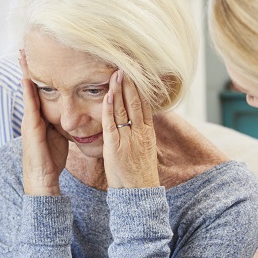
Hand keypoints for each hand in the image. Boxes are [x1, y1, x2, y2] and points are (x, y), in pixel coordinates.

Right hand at [19, 50, 68, 194]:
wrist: (42, 178)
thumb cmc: (52, 159)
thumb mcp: (60, 135)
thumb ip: (63, 122)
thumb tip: (75, 114)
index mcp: (40, 116)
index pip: (39, 90)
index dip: (38, 73)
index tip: (37, 56)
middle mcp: (32, 115)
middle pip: (30, 86)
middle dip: (27, 67)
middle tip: (25, 47)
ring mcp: (29, 120)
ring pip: (27, 91)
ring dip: (24, 73)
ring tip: (22, 55)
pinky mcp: (30, 127)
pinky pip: (29, 105)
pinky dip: (28, 91)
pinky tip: (27, 78)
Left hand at [102, 69, 159, 188]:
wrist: (139, 193)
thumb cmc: (139, 174)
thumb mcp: (145, 150)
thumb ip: (140, 133)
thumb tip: (137, 120)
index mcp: (148, 133)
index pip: (145, 104)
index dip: (141, 87)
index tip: (138, 72)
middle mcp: (140, 132)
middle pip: (136, 102)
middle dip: (131, 82)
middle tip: (127, 64)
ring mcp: (129, 138)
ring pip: (124, 109)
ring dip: (120, 89)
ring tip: (117, 72)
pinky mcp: (116, 146)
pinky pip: (112, 123)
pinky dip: (110, 107)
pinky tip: (108, 94)